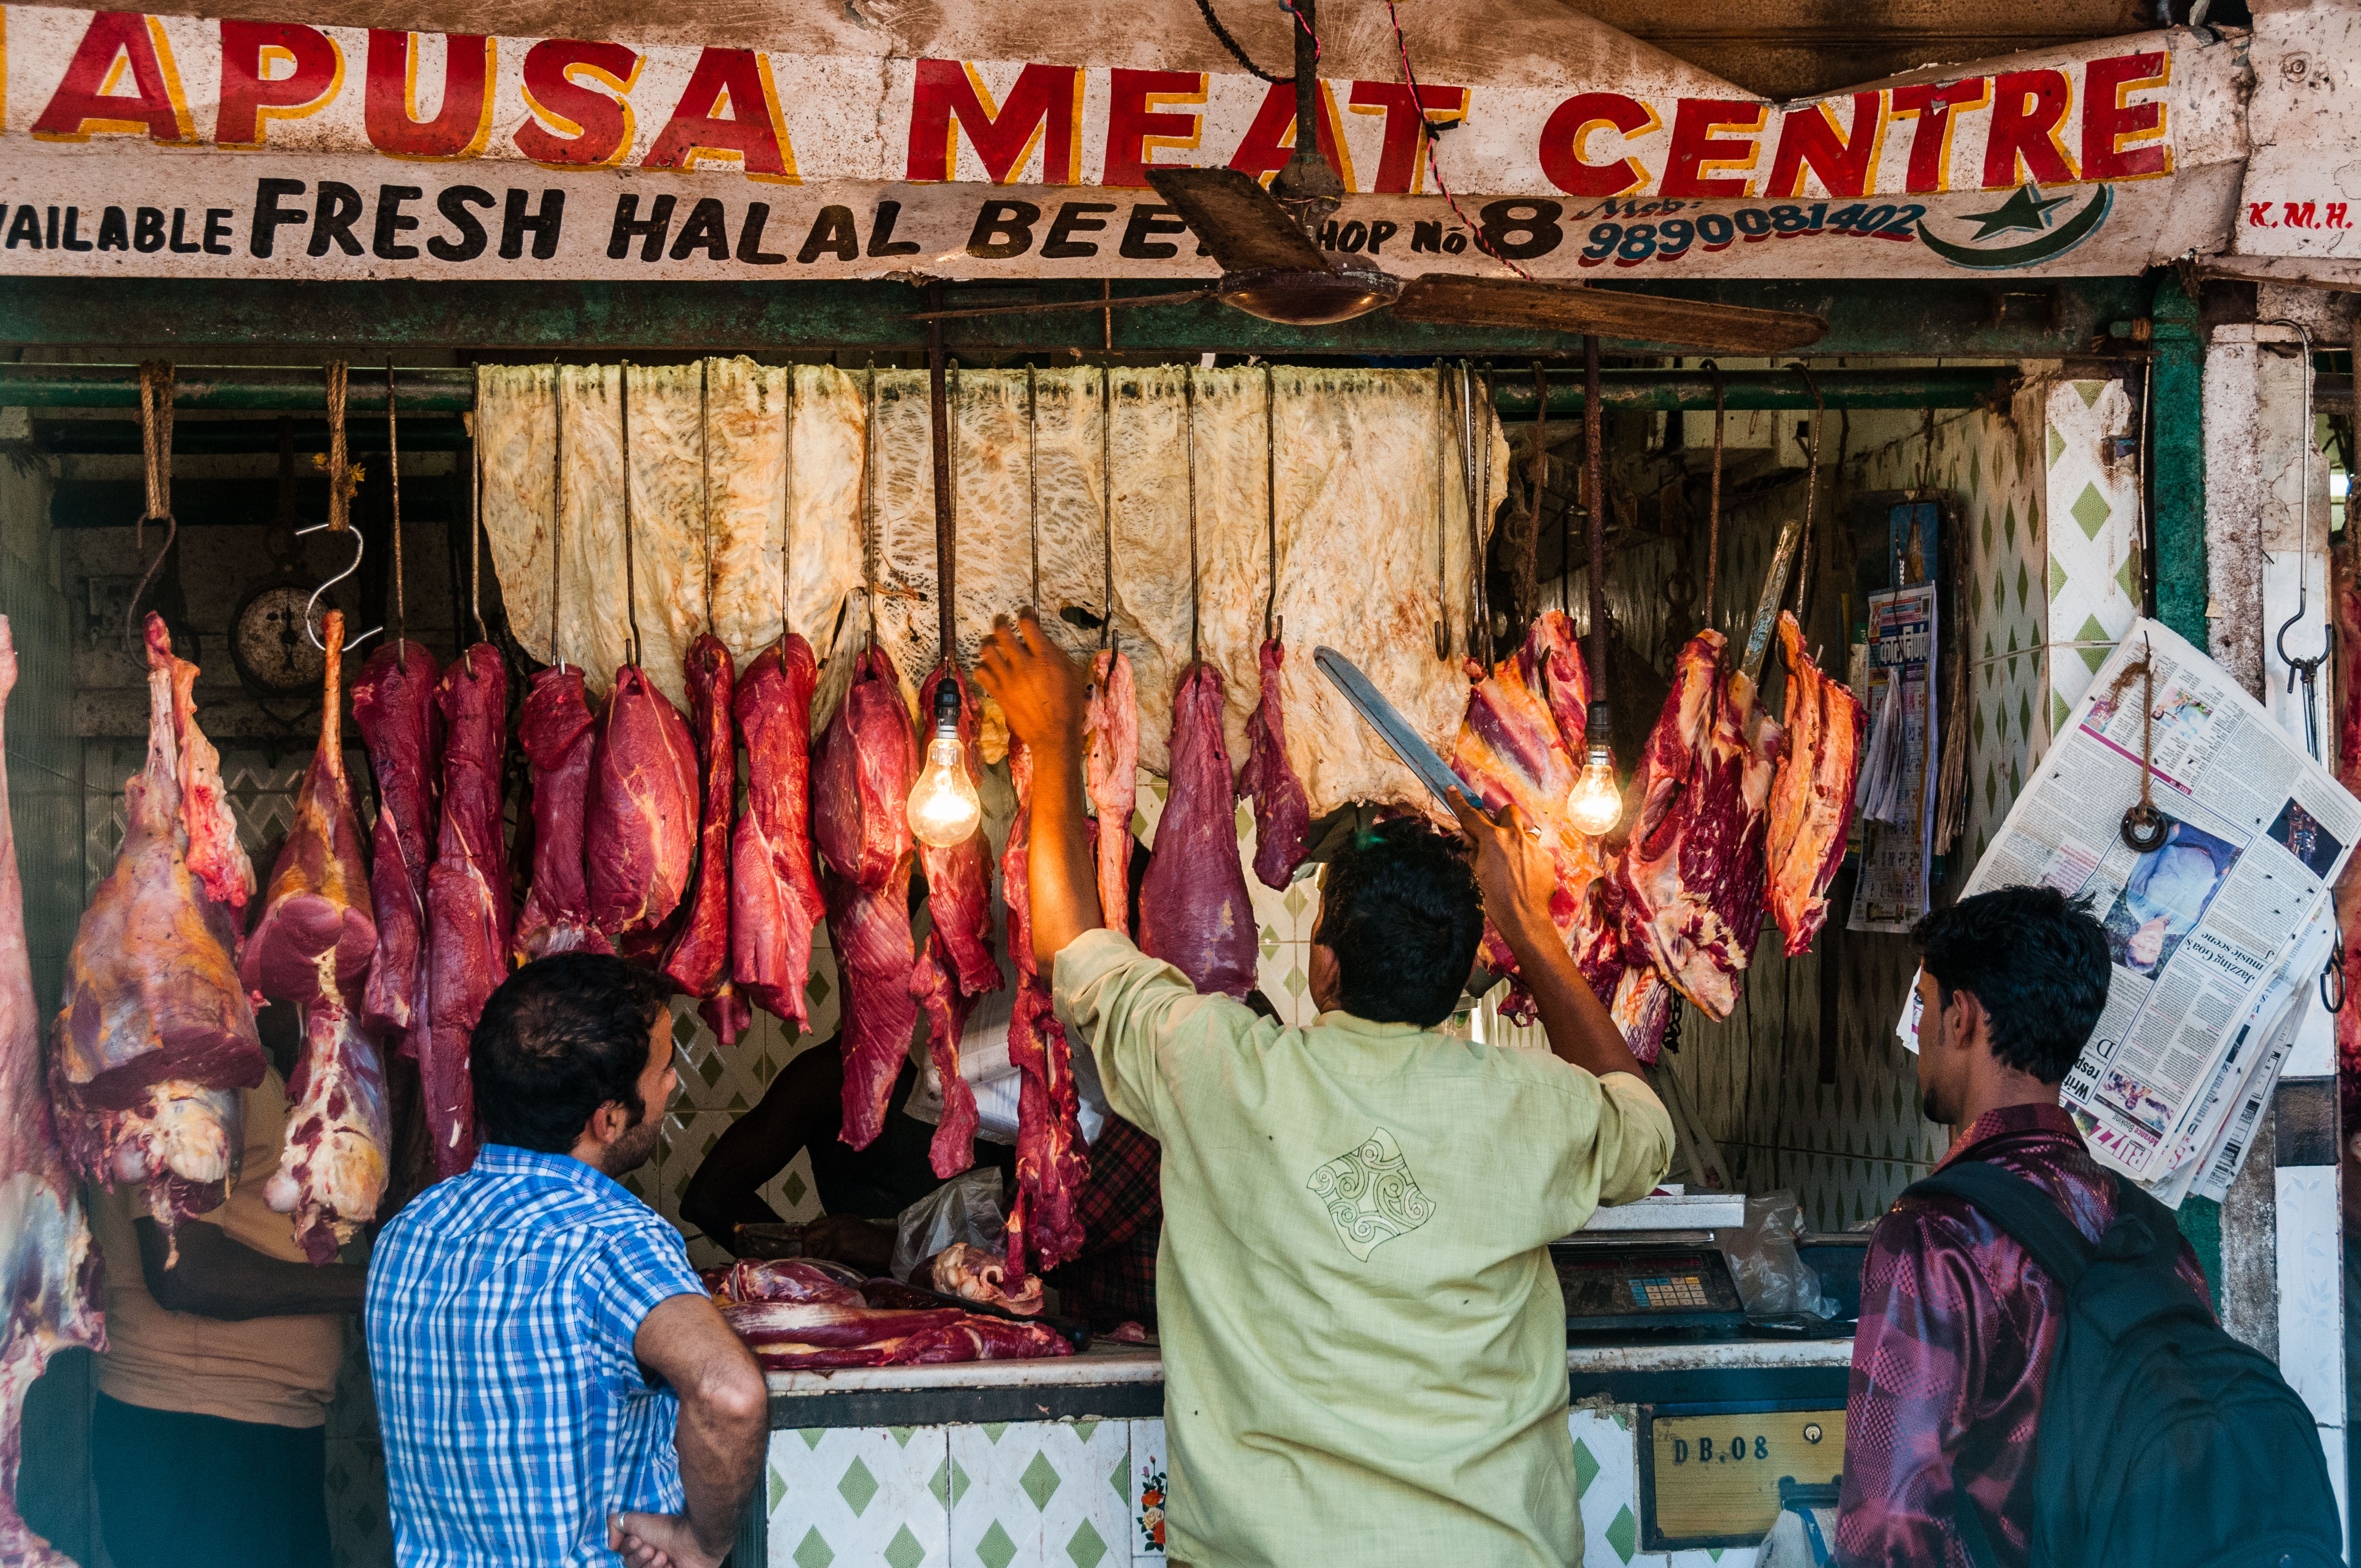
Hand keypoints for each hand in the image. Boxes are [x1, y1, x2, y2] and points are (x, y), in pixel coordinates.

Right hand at [608, 1511, 726, 1567]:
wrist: (695, 1539)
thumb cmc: (668, 1529)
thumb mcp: (636, 1519)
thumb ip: (616, 1524)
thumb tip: (611, 1545)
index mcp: (643, 1547)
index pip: (625, 1558)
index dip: (630, 1550)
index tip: (640, 1540)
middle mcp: (651, 1559)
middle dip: (641, 1559)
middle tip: (654, 1549)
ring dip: (652, 1566)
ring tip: (666, 1557)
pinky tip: (672, 1566)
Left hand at [800, 1214, 894, 1275]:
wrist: (893, 1248)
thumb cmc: (876, 1247)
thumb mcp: (853, 1236)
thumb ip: (836, 1238)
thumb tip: (816, 1253)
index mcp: (840, 1219)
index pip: (813, 1225)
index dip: (806, 1239)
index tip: (804, 1253)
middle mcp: (838, 1223)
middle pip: (810, 1234)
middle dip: (807, 1252)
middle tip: (813, 1264)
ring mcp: (840, 1232)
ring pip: (818, 1251)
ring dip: (821, 1264)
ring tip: (828, 1271)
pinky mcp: (844, 1245)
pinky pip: (828, 1260)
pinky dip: (831, 1268)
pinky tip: (837, 1272)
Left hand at [974, 611, 1088, 757]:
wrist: (1054, 735)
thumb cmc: (1070, 706)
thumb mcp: (1073, 675)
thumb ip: (1057, 655)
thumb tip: (1044, 643)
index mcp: (1045, 657)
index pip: (1029, 625)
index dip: (1025, 615)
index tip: (1024, 614)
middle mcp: (1024, 664)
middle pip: (1003, 633)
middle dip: (1000, 623)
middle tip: (1000, 621)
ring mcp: (1008, 679)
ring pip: (987, 651)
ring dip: (988, 644)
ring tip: (991, 645)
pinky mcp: (999, 693)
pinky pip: (981, 674)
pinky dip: (982, 668)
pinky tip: (988, 669)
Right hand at [1446, 790, 1557, 943]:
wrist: (1523, 917)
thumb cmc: (1495, 898)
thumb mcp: (1474, 872)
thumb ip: (1471, 849)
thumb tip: (1467, 836)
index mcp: (1493, 839)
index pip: (1471, 815)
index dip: (1459, 802)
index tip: (1453, 791)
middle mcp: (1515, 837)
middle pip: (1508, 811)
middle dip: (1501, 818)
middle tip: (1495, 833)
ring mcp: (1533, 846)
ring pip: (1523, 832)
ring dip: (1516, 840)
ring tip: (1511, 861)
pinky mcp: (1546, 858)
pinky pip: (1534, 850)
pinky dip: (1527, 858)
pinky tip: (1522, 874)